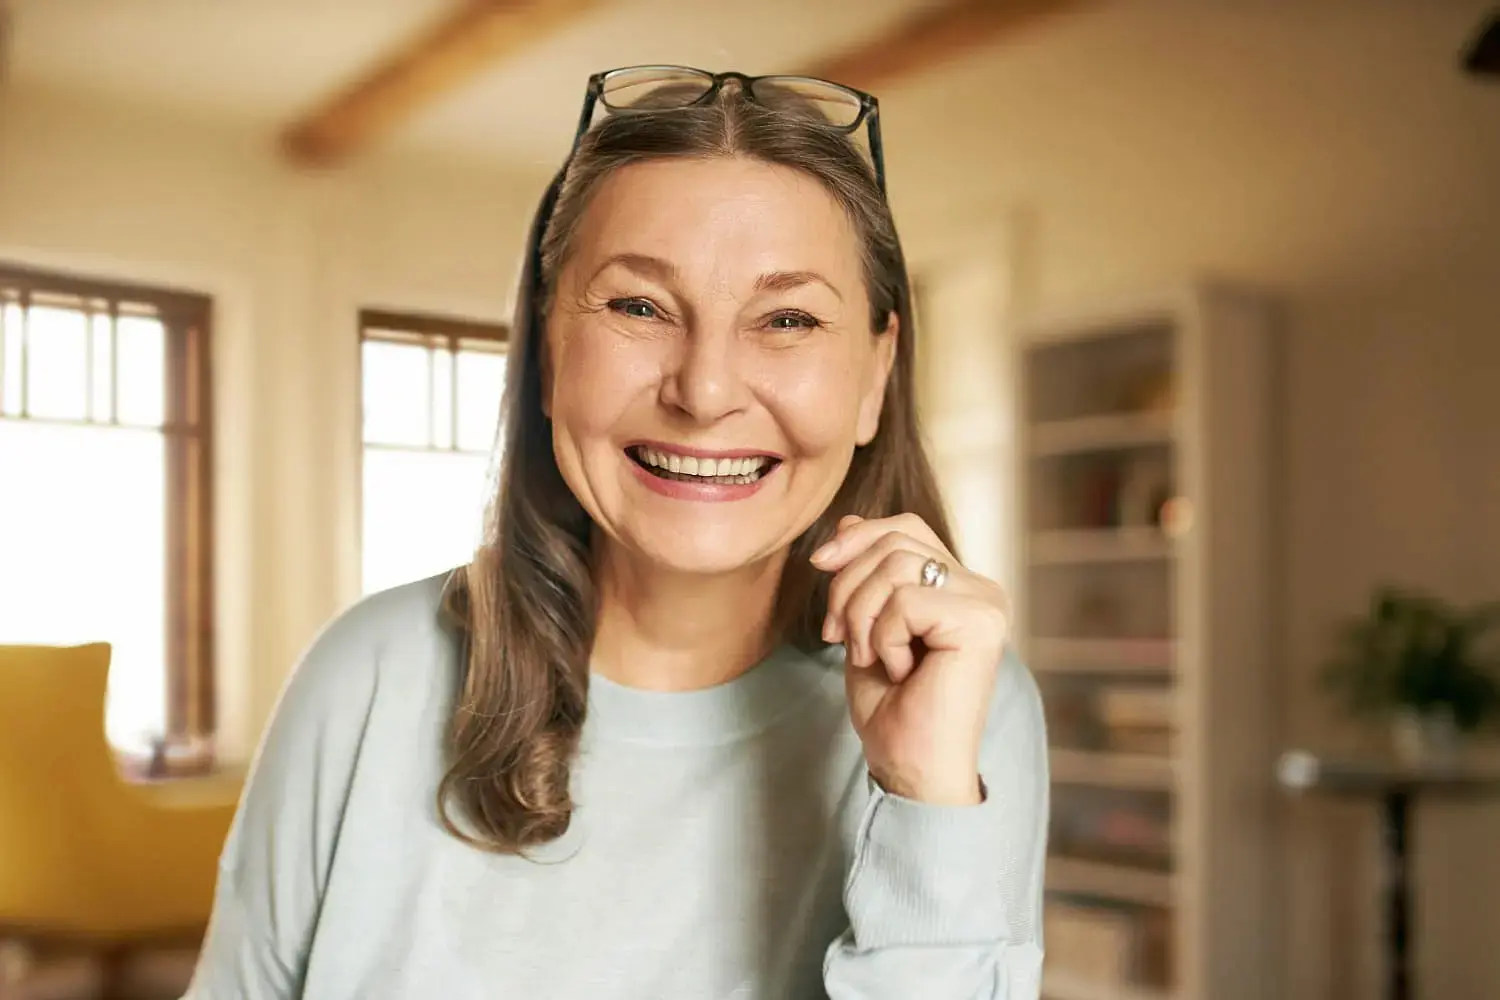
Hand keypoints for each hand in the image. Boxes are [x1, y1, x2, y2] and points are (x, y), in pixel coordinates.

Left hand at [811, 514, 1010, 805]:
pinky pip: (906, 600)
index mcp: (958, 585)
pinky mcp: (981, 622)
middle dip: (847, 584)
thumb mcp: (865, 626)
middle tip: (839, 636)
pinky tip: (900, 671)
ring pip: (896, 565)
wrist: (910, 767)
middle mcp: (980, 588)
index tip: (819, 566)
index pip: (904, 527)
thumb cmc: (891, 708)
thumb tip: (849, 522)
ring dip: (860, 615)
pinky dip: (884, 637)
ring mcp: (986, 603)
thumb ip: (865, 576)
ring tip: (871, 658)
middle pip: (895, 539)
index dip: (856, 537)